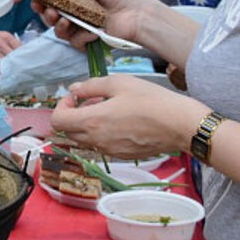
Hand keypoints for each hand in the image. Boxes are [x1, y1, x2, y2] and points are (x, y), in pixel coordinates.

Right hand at [35, 0, 149, 46]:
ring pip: (58, 31)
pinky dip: (81, 37)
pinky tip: (92, 31)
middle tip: (48, 10)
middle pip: (49, 16)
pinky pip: (75, 42)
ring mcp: (79, 28)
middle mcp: (73, 13)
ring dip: (58, 26)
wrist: (138, 14)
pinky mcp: (87, 41)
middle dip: (45, 14)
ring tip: (66, 20)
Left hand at [51, 74, 203, 159]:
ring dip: (86, 125)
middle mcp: (97, 140)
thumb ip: (90, 86)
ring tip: (105, 109)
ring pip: (84, 140)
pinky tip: (117, 121)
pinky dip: (100, 134)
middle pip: (68, 132)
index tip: (75, 97)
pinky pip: (100, 146)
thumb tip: (74, 89)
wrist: (181, 126)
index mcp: (93, 122)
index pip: (58, 121)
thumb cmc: (152, 101)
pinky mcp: (122, 156)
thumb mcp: (118, 83)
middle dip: (72, 115)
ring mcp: (110, 151)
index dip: (62, 106)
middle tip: (89, 101)